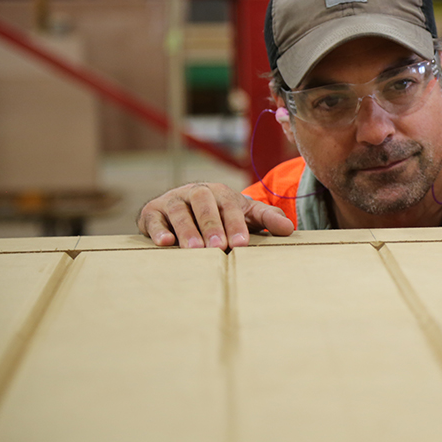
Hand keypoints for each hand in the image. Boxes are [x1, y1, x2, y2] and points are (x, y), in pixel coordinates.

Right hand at [137, 182, 294, 248]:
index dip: (235, 224)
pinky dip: (157, 230)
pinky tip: (165, 243)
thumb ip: (267, 218)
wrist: (186, 206)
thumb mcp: (245, 213)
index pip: (229, 206)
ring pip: (179, 211)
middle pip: (203, 204)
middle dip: (211, 226)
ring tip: (194, 250)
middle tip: (219, 247)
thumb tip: (289, 229)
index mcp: (219, 192)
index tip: (241, 244)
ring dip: (186, 230)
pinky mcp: (152, 212)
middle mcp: (195, 192)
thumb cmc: (221, 214)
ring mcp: (172, 200)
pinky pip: (153, 219)